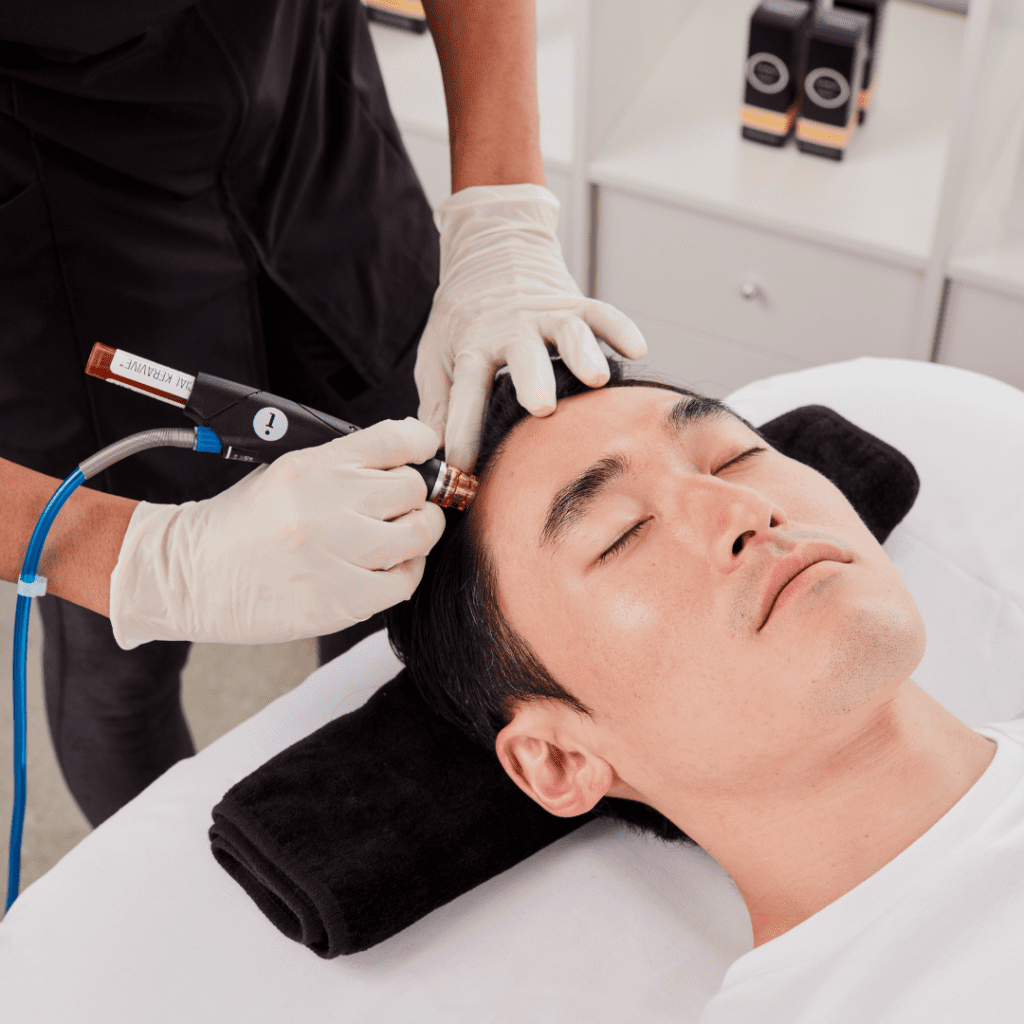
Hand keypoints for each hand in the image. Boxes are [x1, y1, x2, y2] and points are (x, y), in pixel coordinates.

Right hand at [108, 418, 445, 647]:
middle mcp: (327, 506)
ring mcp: (335, 555)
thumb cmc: (240, 524)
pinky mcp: (339, 600)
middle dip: (416, 495)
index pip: (396, 439)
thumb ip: (344, 463)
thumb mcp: (286, 471)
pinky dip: (405, 572)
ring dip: (418, 533)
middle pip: (414, 489)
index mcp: (312, 466)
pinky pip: (404, 582)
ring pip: (418, 535)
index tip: (423, 454)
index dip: (421, 445)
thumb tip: (404, 459)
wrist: (188, 575)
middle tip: (405, 505)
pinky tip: (387, 567)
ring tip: (401, 536)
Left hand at [415, 184, 646, 470]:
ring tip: (596, 377)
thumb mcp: (436, 353)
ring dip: (582, 353)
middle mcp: (511, 330)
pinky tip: (636, 349)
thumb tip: (433, 452)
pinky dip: (619, 328)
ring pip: (567, 332)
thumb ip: (437, 404)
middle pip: (523, 357)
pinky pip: (602, 313)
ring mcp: (546, 315)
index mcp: (472, 345)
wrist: (489, 248)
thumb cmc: (462, 314)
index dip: (463, 429)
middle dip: (532, 381)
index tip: (464, 466)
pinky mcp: (574, 302)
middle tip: (541, 406)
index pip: (465, 391)